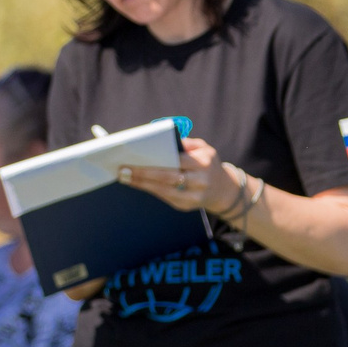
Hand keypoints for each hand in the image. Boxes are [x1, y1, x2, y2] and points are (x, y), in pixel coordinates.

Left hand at [119, 137, 237, 214]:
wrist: (224, 190)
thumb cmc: (207, 164)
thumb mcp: (204, 148)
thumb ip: (186, 143)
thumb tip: (162, 140)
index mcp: (203, 163)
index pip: (177, 161)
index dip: (156, 161)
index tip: (136, 156)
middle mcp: (199, 181)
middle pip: (167, 178)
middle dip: (143, 174)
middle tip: (123, 170)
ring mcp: (193, 197)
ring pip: (163, 191)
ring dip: (142, 184)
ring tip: (125, 177)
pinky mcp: (186, 206)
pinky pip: (164, 198)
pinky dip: (150, 190)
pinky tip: (137, 184)